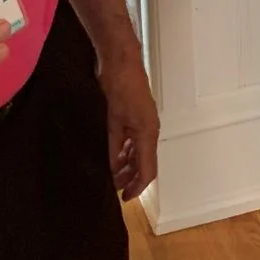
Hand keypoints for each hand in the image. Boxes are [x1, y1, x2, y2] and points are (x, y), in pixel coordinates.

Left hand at [98, 48, 159, 199]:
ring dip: (126, 165)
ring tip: (110, 174)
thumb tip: (111, 170)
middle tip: (113, 189)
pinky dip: (124, 151)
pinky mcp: (134, 116)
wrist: (120, 60)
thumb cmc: (120, 86)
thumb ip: (113, 148)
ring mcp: (142, 123)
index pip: (148, 170)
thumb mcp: (112, 121)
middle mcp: (148, 130)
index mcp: (148, 133)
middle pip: (144, 163)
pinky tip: (112, 156)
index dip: (138, 187)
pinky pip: (132, 141)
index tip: (125, 199)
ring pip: (138, 153)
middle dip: (130, 178)